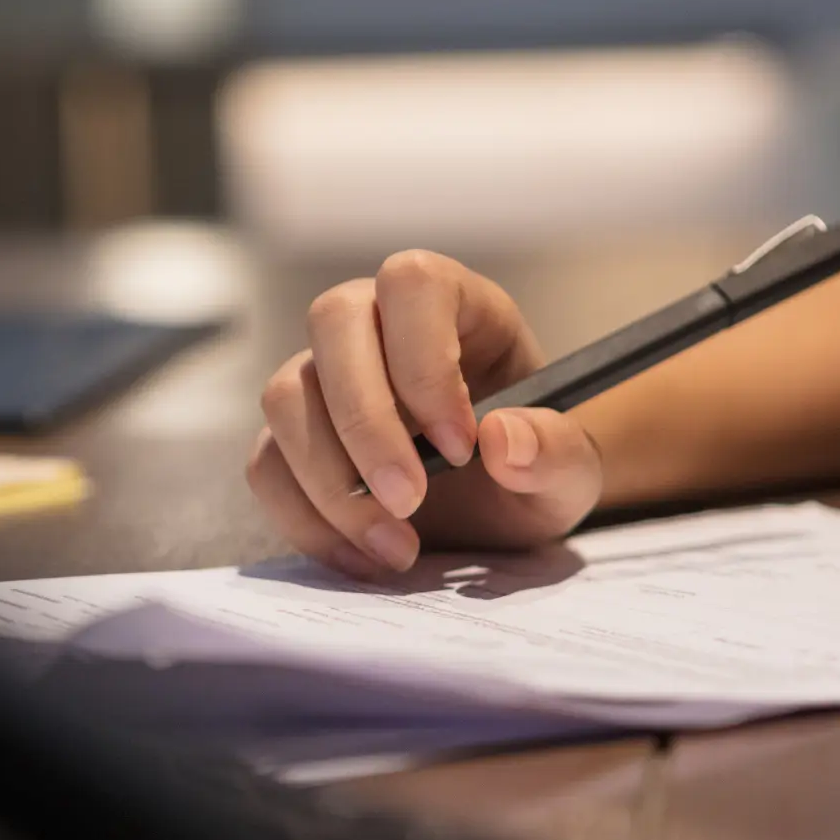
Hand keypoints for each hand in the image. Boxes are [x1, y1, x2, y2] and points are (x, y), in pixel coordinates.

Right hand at [246, 251, 603, 577]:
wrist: (503, 511)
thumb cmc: (536, 468)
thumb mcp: (572, 472)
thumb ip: (557, 452)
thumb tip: (503, 439)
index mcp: (455, 304)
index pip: (413, 284)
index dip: (425, 358)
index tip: (460, 446)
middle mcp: (377, 322)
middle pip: (332, 322)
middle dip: (365, 423)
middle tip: (410, 502)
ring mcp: (324, 376)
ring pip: (285, 395)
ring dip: (331, 482)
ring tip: (397, 546)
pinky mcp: (292, 438)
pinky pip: (268, 465)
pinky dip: (308, 520)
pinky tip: (367, 556)